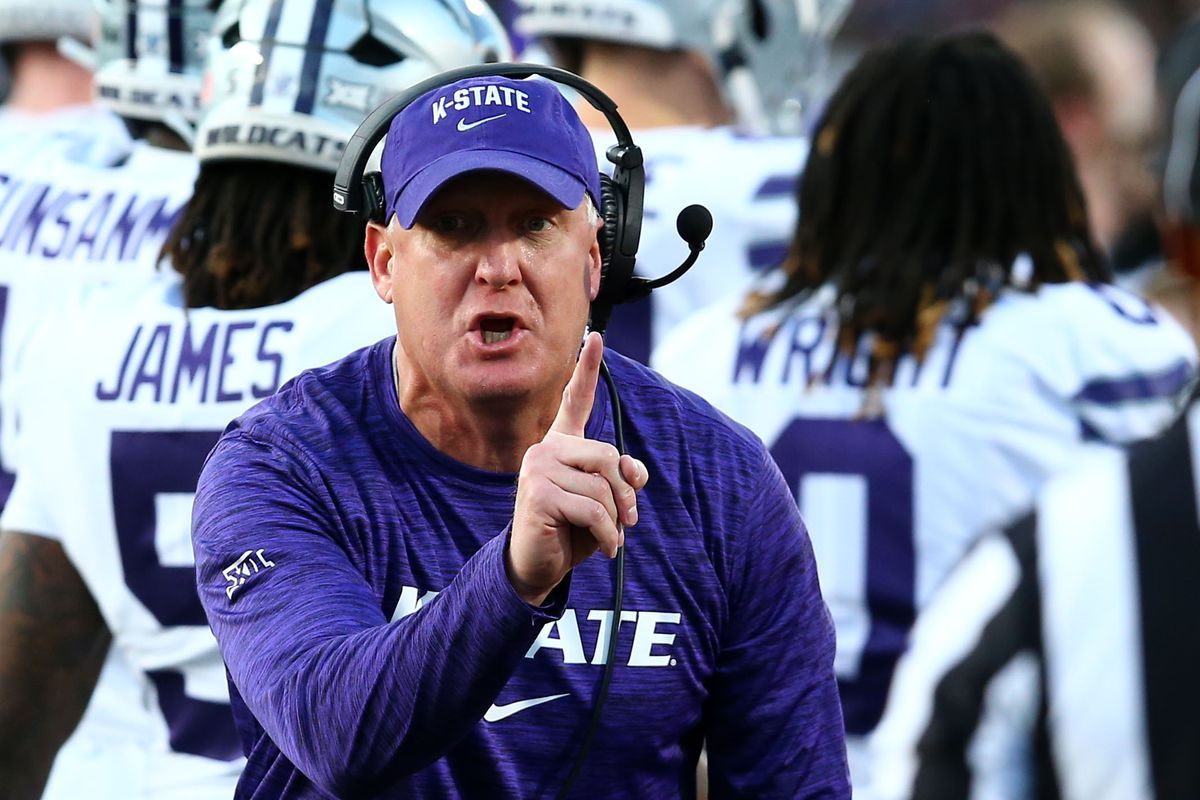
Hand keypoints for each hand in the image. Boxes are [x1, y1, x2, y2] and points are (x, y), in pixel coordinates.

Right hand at [508, 332, 648, 604]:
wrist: (539, 565)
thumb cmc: (572, 530)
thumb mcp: (605, 502)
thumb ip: (622, 479)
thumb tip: (635, 473)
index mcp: (561, 444)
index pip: (576, 401)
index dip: (587, 369)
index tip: (597, 337)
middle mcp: (545, 449)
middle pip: (608, 456)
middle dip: (625, 493)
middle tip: (629, 520)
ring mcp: (538, 469)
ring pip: (603, 487)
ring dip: (616, 520)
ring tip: (610, 538)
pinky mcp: (538, 494)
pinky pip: (593, 510)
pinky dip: (607, 535)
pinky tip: (606, 550)